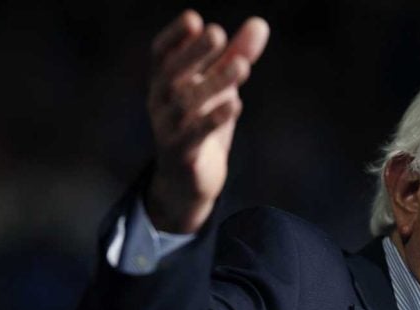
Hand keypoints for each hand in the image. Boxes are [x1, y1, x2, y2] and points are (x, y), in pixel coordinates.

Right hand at [144, 10, 268, 232]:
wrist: (189, 180)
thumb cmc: (202, 125)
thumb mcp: (221, 89)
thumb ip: (236, 56)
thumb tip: (260, 24)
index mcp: (164, 82)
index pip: (162, 54)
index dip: (175, 36)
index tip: (194, 19)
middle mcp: (159, 103)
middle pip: (171, 74)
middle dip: (194, 53)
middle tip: (217, 33)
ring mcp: (167, 129)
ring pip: (186, 105)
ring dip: (214, 83)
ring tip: (242, 66)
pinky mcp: (181, 154)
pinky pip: (194, 136)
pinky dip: (214, 120)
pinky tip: (235, 104)